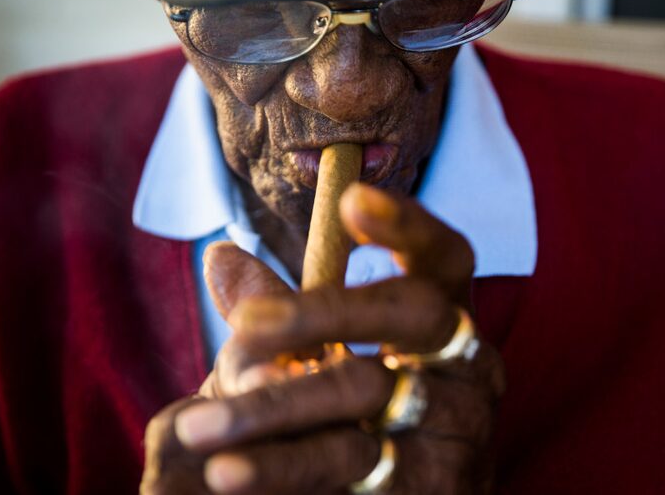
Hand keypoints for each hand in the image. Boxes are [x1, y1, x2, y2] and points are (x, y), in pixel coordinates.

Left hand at [140, 184, 505, 494]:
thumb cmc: (355, 418)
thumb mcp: (319, 359)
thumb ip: (278, 313)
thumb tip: (220, 255)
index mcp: (444, 320)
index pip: (444, 257)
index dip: (407, 223)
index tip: (351, 199)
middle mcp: (468, 361)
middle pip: (413, 308)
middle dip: (324, 310)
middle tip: (242, 327)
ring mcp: (463, 425)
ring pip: (368, 390)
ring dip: (275, 404)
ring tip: (196, 427)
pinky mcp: (442, 485)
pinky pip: (357, 465)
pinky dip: (284, 466)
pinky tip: (229, 472)